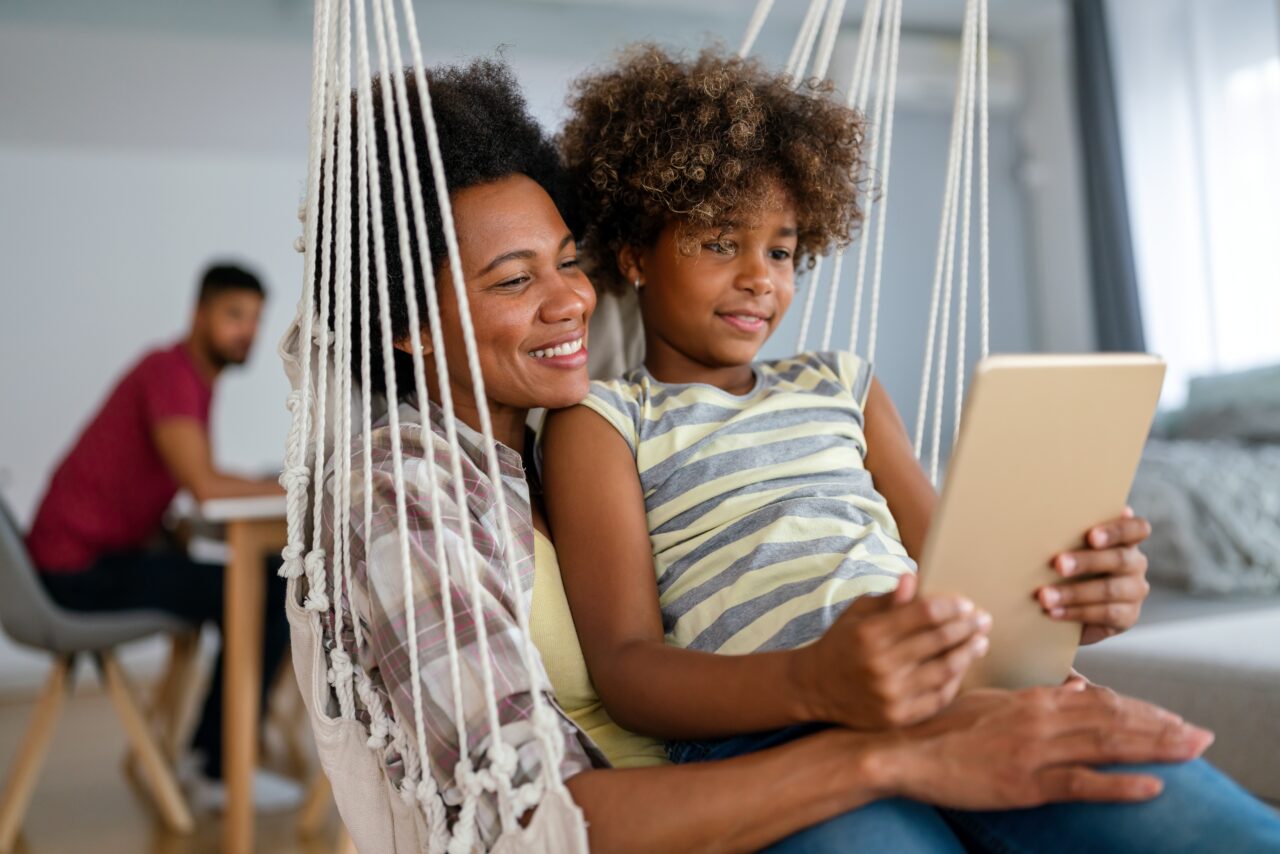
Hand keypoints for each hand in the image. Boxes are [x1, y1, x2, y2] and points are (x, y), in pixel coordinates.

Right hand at [793, 574, 991, 729]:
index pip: (923, 614)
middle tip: (984, 619)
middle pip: (938, 640)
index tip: (967, 604)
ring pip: (944, 670)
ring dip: (967, 653)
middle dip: (966, 627)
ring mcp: (890, 693)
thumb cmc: (841, 644)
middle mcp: (880, 664)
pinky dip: (954, 681)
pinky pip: (938, 697)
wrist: (814, 688)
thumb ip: (888, 599)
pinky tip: (962, 667)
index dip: (950, 607)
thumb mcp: (856, 614)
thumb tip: (914, 578)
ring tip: (980, 642)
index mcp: (870, 633)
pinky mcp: (897, 716)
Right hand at [884, 682, 1212, 809]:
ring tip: (1192, 750)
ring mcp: (1034, 751)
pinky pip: (1081, 782)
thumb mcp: (989, 702)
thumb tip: (1068, 692)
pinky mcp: (1024, 782)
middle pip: (1114, 719)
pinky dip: (1119, 784)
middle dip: (1162, 726)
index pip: (1100, 701)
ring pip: (1106, 744)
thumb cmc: (940, 726)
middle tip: (1201, 734)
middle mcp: (1040, 720)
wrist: (904, 751)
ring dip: (1155, 747)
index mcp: (1032, 700)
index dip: (1141, 709)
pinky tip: (1152, 786)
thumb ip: (1031, 700)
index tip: (1171, 717)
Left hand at [1037, 508, 1152, 643]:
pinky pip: (1105, 614)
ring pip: (1110, 590)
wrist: (1068, 604)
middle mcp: (1136, 563)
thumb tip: (1040, 522)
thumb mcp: (1069, 547)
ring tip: (1045, 596)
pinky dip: (1075, 612)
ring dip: (1074, 593)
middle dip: (1086, 561)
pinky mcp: (1128, 617)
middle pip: (1120, 559)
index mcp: (1126, 539)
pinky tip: (1053, 612)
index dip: (1116, 531)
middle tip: (1058, 564)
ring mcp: (1135, 591)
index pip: (1136, 529)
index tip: (1091, 536)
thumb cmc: (1065, 565)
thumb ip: (1069, 536)